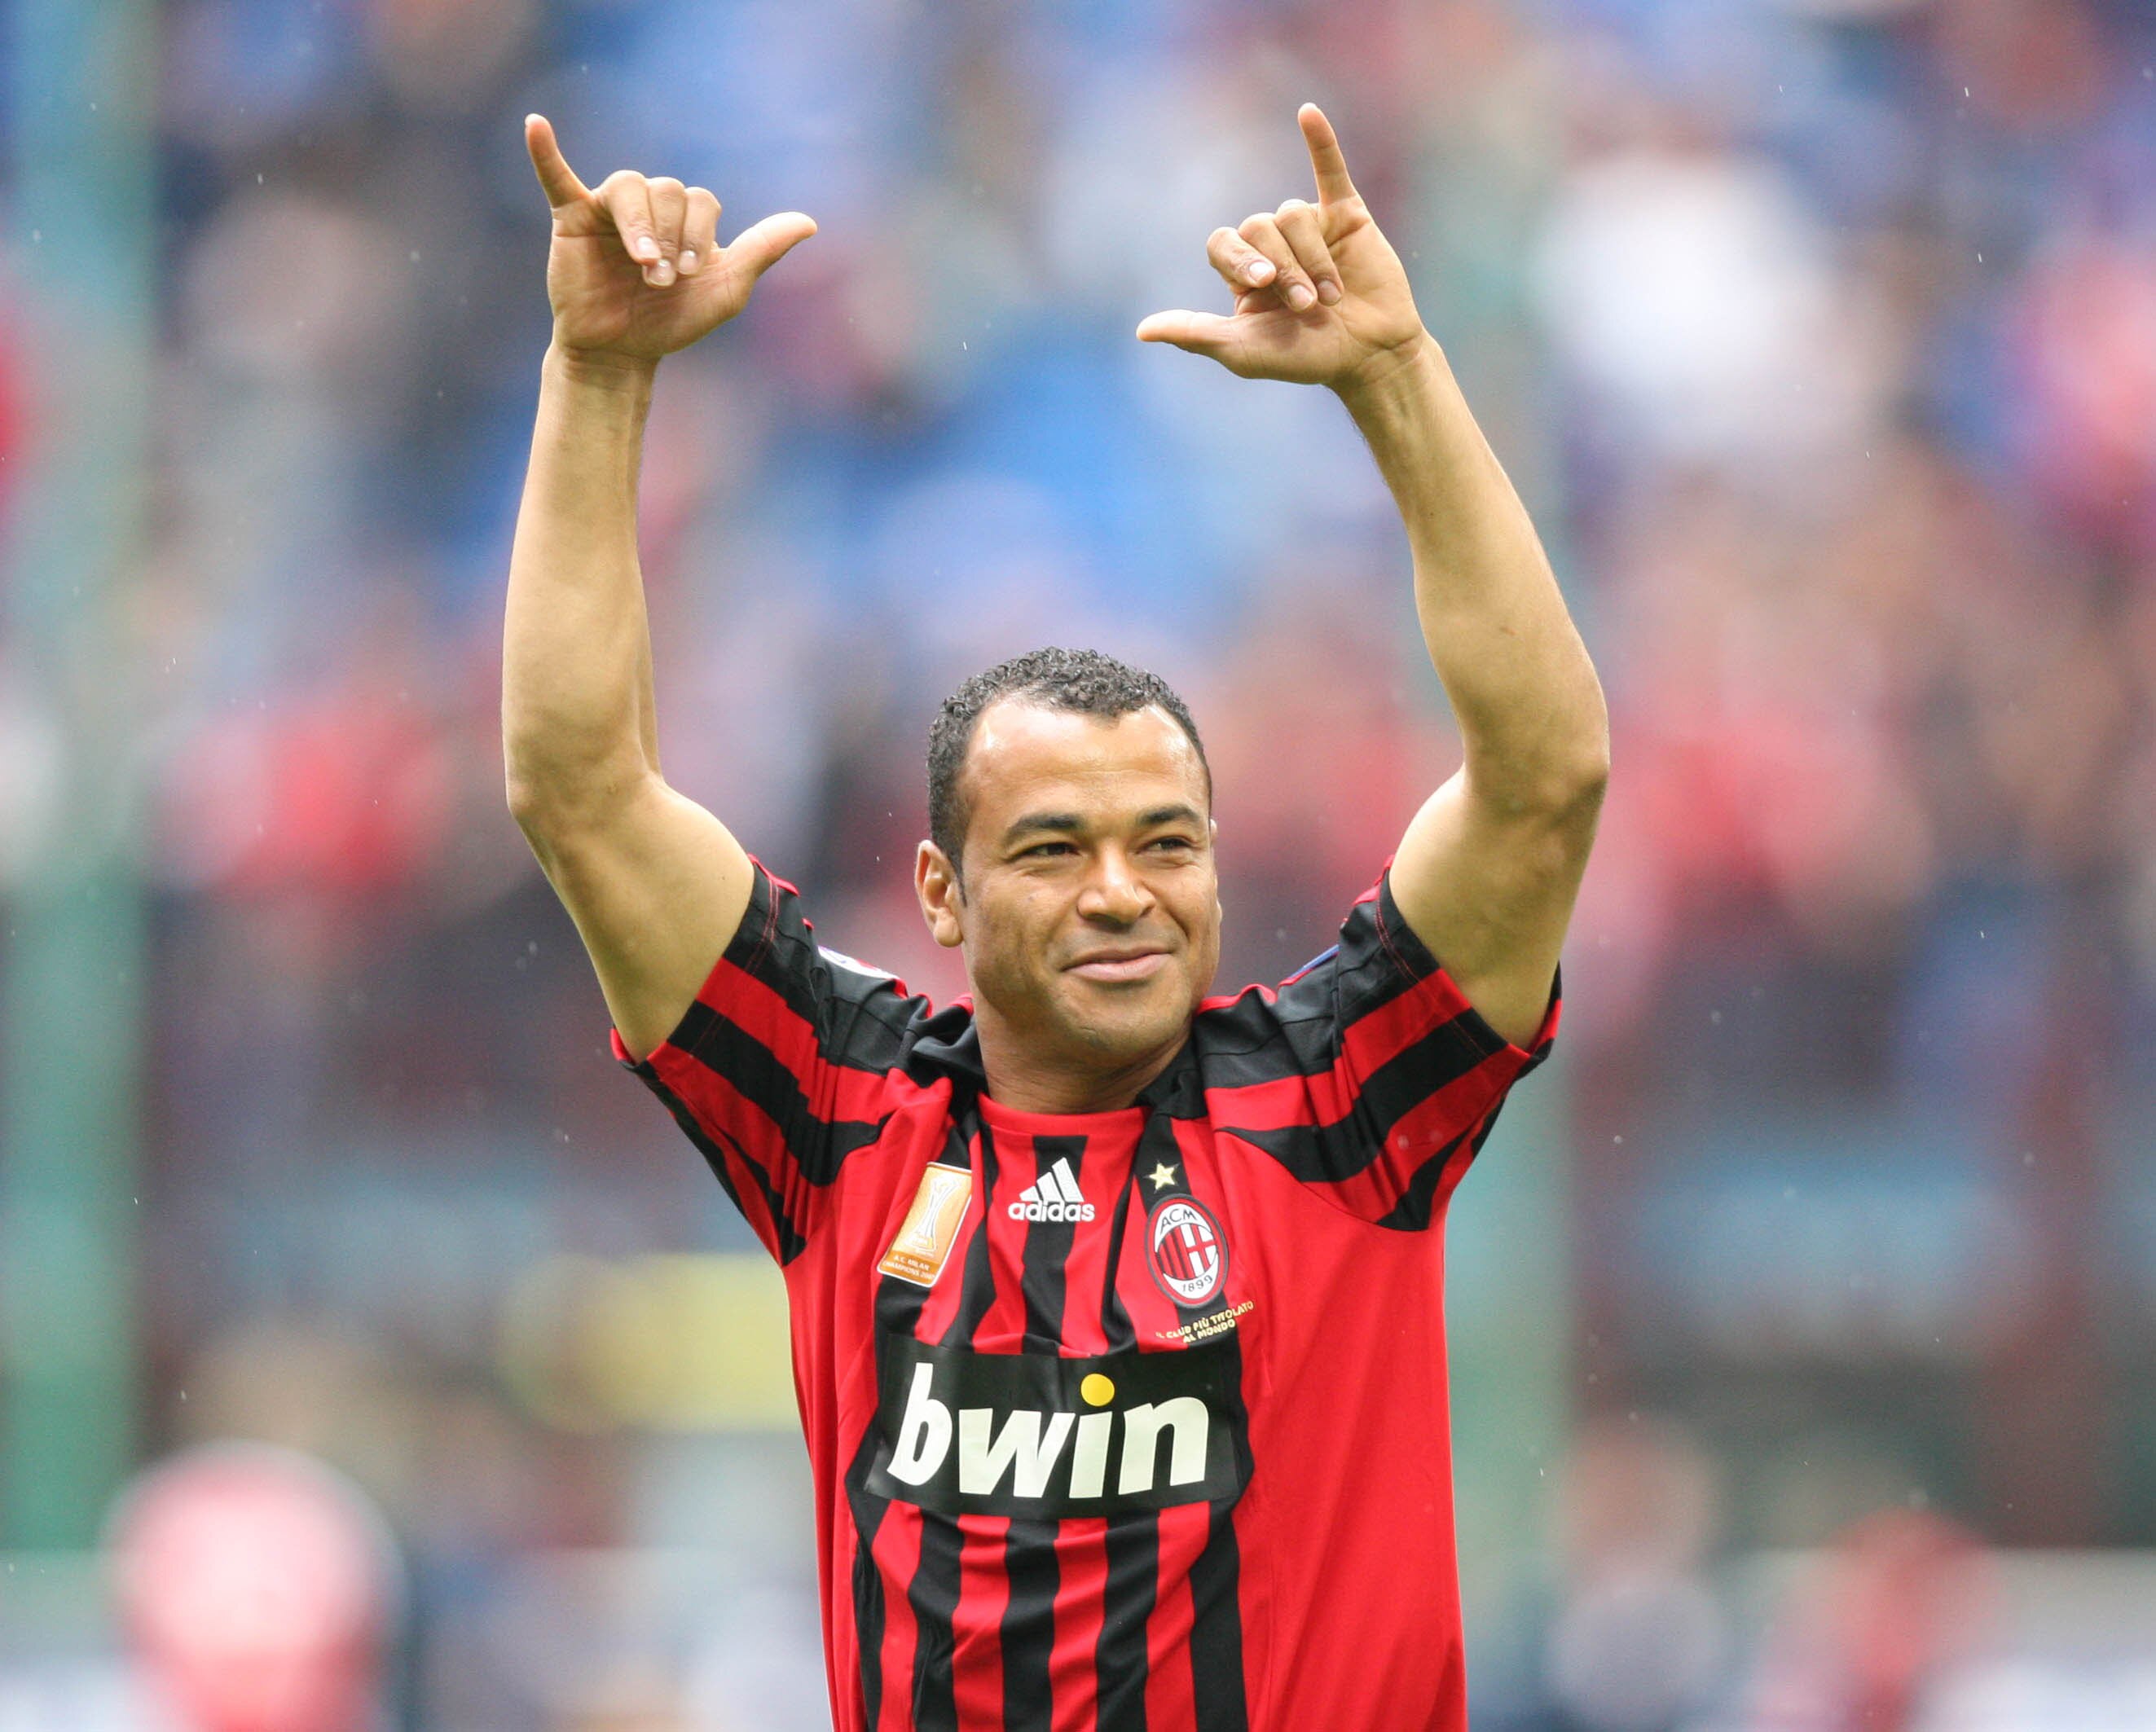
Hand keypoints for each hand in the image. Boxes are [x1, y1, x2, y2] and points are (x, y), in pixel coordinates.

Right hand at [525, 114, 816, 366]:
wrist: (622, 353)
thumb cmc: (673, 322)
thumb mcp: (727, 290)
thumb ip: (763, 251)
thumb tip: (810, 222)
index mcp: (686, 215)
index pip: (701, 200)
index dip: (701, 236)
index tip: (692, 276)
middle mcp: (649, 204)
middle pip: (666, 190)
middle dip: (672, 238)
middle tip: (662, 281)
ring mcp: (609, 208)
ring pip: (628, 186)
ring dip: (641, 226)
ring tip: (643, 265)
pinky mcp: (571, 219)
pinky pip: (556, 177)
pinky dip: (545, 153)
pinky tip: (535, 125)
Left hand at [1136, 105, 1424, 392]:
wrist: (1371, 356)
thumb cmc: (1307, 359)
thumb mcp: (1243, 351)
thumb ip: (1195, 333)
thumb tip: (1141, 331)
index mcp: (1243, 273)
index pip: (1222, 243)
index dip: (1239, 259)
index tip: (1264, 283)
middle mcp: (1272, 245)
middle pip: (1258, 227)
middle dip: (1285, 268)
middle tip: (1306, 306)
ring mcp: (1309, 227)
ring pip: (1293, 215)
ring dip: (1312, 258)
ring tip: (1331, 296)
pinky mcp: (1346, 214)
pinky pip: (1329, 170)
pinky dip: (1320, 141)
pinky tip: (1308, 113)